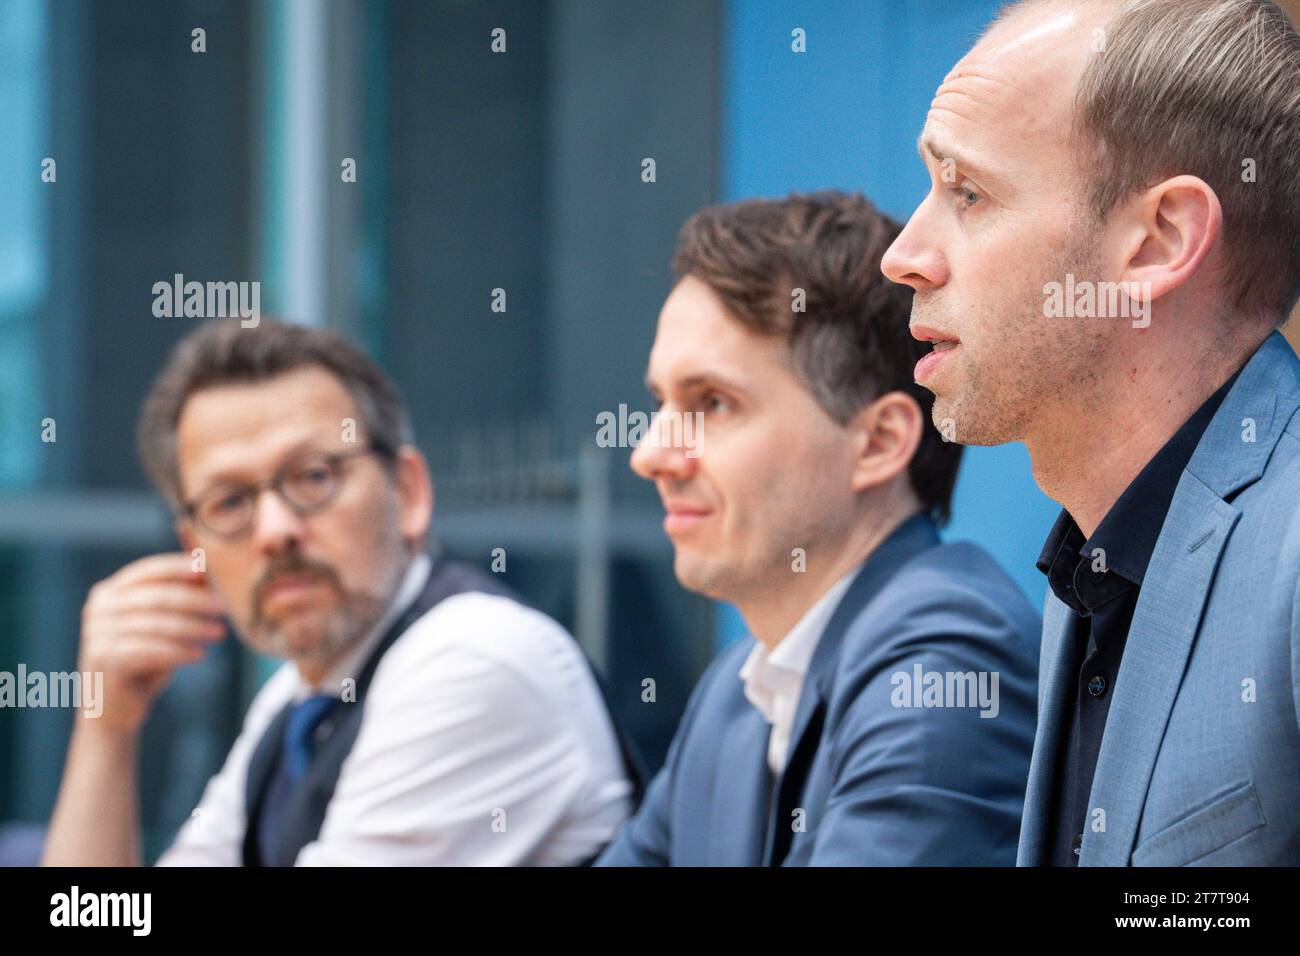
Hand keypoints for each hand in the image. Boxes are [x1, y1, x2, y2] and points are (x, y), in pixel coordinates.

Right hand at [78, 553, 227, 733]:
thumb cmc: (143, 662)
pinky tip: (200, 654)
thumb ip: (175, 599)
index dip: (177, 567)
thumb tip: (207, 573)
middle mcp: (98, 609)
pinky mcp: (103, 659)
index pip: (146, 571)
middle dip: (194, 600)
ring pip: (156, 625)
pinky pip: (149, 650)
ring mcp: (97, 634)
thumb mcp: (159, 627)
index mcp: (108, 593)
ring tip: (220, 633)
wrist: (113, 710)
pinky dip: (178, 651)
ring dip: (193, 627)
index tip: (206, 568)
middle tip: (224, 608)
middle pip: (155, 597)